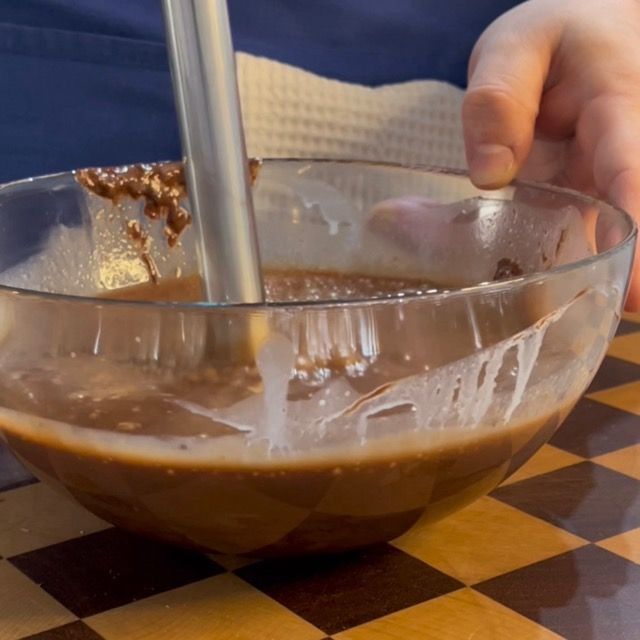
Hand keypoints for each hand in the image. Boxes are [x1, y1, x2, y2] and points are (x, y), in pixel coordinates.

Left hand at [464, 0, 639, 309]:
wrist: (588, 33)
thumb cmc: (555, 38)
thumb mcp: (516, 47)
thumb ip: (499, 100)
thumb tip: (490, 174)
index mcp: (619, 106)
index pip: (632, 171)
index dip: (635, 229)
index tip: (633, 290)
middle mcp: (627, 151)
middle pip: (635, 212)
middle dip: (629, 268)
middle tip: (618, 312)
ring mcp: (611, 180)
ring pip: (614, 233)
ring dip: (603, 273)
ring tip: (586, 311)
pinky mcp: (595, 196)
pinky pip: (588, 234)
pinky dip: (572, 264)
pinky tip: (550, 294)